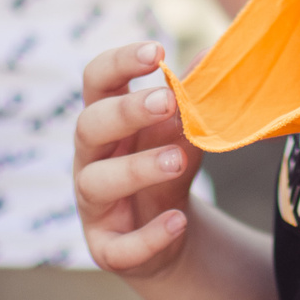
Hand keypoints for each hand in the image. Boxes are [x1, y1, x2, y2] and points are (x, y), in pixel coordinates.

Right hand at [72, 41, 201, 280]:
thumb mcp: (180, 134)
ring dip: (137, 168)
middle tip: (166, 102)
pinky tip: (178, 221)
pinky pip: (120, 246)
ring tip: (178, 159)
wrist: (169, 235)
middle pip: (89, 126)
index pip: (96, 81)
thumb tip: (211, 57)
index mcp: (106, 120)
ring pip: (97, 182)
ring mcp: (93, 204)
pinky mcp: (106, 248)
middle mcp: (90, 158)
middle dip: (125, 112)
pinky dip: (149, 235)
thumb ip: (190, 102)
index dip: (119, 63)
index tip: (156, 51)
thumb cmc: (166, 167)